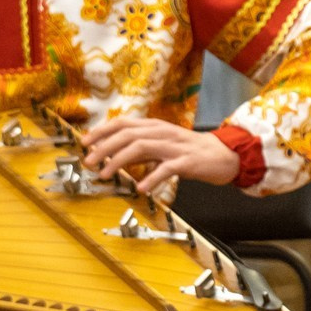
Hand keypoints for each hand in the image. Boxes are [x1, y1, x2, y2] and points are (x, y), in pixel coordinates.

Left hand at [80, 115, 239, 192]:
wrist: (224, 155)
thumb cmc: (190, 151)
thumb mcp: (162, 144)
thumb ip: (140, 148)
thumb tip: (112, 154)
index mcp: (155, 126)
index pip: (123, 123)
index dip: (102, 131)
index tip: (85, 142)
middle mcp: (162, 132)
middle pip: (128, 134)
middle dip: (105, 147)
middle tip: (89, 162)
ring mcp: (175, 146)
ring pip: (142, 147)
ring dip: (120, 160)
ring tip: (106, 174)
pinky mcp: (187, 162)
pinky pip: (167, 169)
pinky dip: (152, 178)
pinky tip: (141, 188)